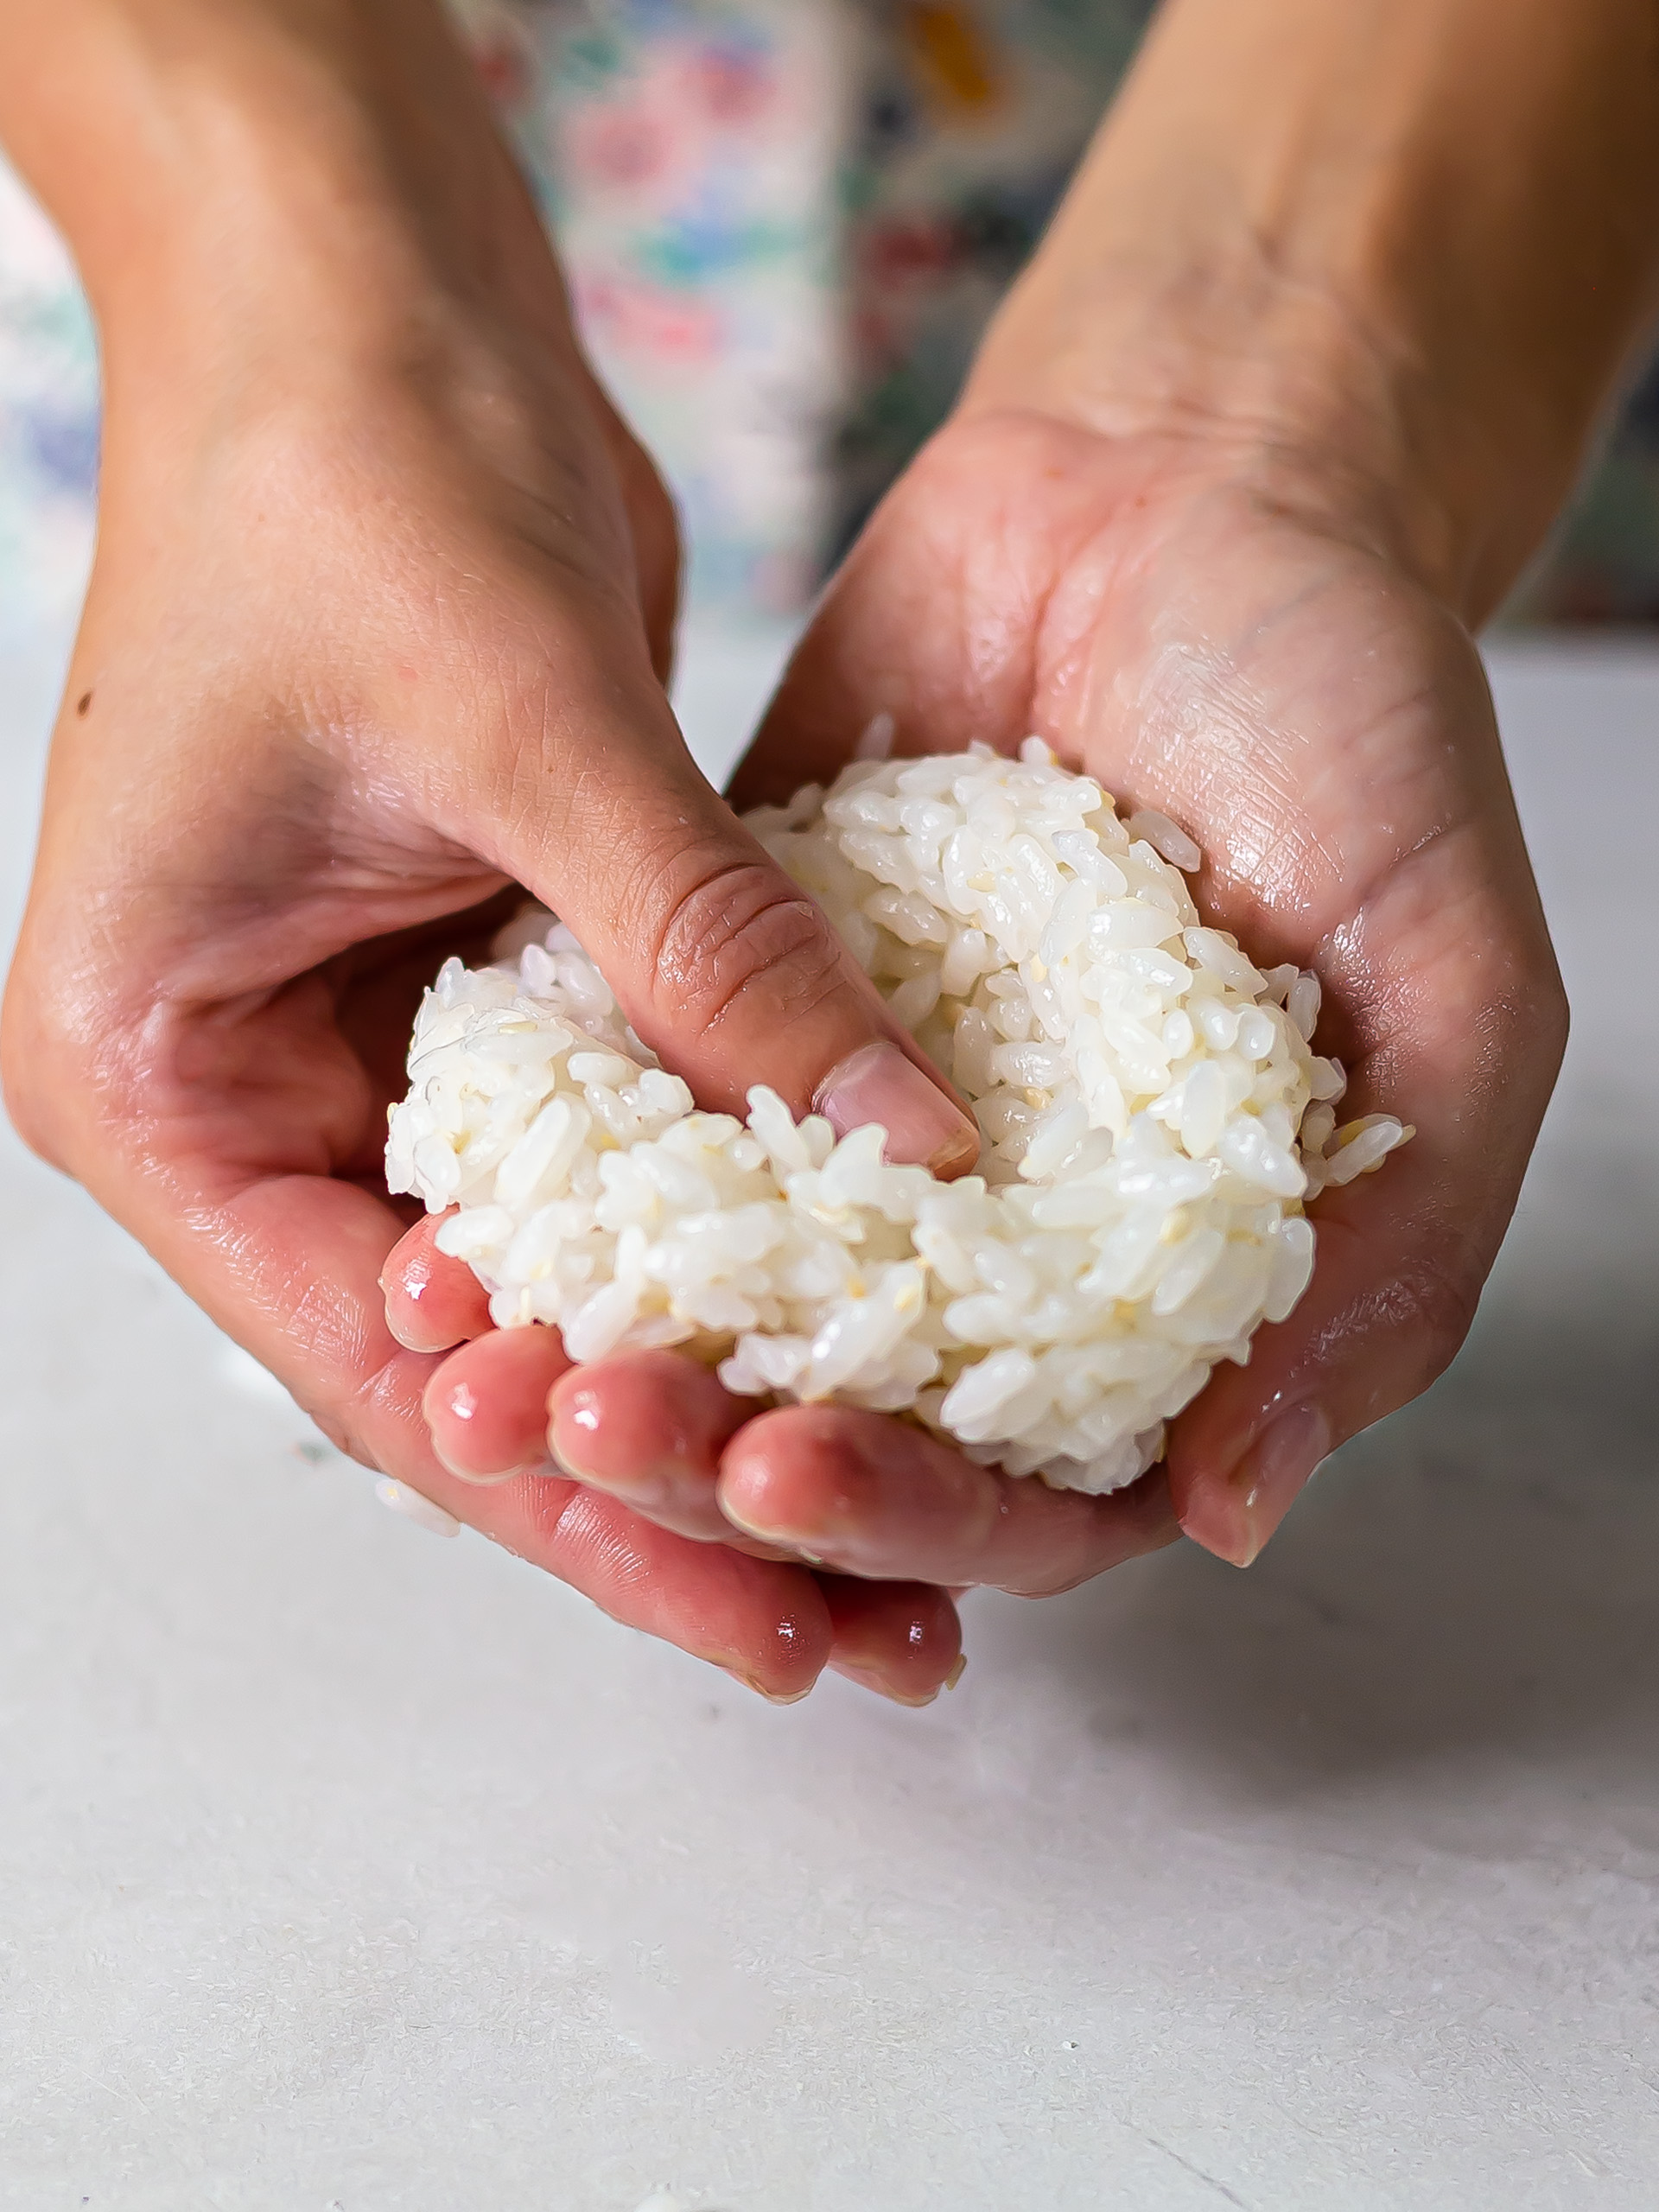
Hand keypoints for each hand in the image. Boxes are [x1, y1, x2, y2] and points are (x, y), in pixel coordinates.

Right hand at [1, 0, 975, 1705]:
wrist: (357, 305)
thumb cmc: (347, 467)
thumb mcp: (520, 722)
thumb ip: (701, 945)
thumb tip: (900, 1137)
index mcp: (154, 1073)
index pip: (372, 1357)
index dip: (569, 1497)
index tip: (756, 1607)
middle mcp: (249, 1091)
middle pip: (463, 1361)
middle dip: (652, 1491)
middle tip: (850, 1628)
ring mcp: (368, 1053)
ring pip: (551, 1283)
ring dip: (702, 1391)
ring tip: (880, 1538)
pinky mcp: (487, 991)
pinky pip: (616, 1164)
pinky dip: (725, 1244)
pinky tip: (854, 1335)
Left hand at [402, 402, 1560, 1619]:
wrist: (1191, 491)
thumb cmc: (1357, 736)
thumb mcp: (1453, 996)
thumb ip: (1393, 1250)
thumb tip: (1230, 1507)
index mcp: (1146, 1281)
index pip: (1019, 1488)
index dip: (907, 1514)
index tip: (789, 1472)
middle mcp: (987, 1230)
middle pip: (831, 1418)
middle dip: (708, 1452)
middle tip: (596, 1426)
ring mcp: (850, 1114)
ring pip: (706, 1296)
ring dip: (599, 1345)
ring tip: (487, 1351)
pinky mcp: (738, 988)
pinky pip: (627, 1100)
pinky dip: (548, 1162)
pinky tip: (462, 1193)